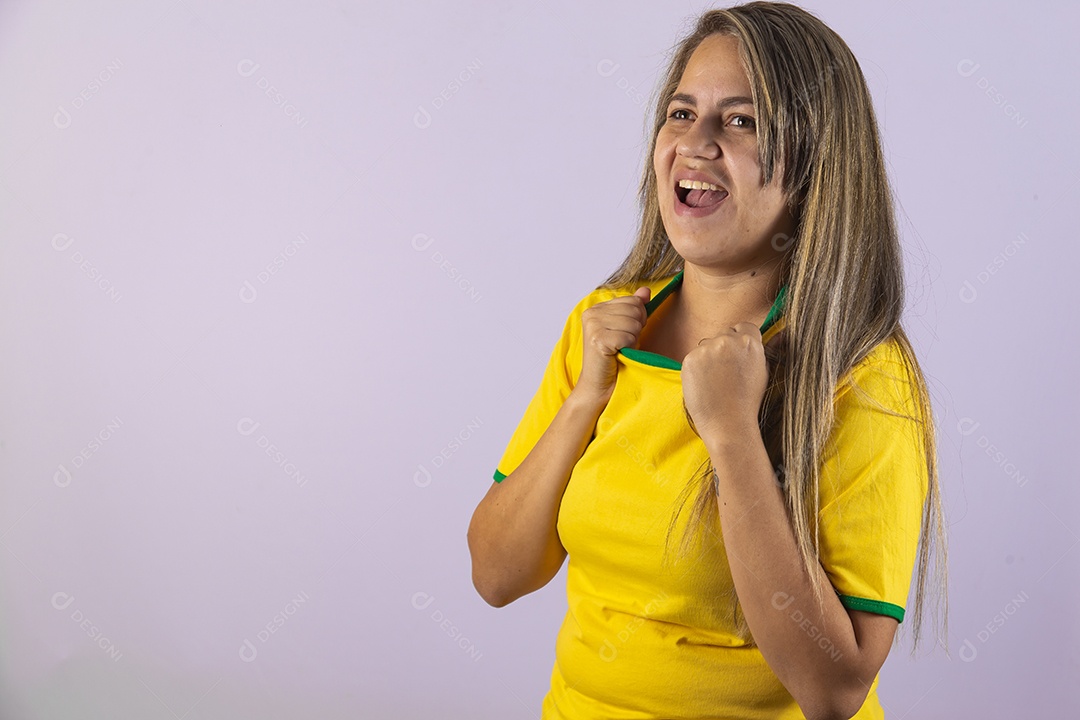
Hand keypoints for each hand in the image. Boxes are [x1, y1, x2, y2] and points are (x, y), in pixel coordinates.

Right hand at [573, 286, 651, 404]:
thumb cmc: (614, 359)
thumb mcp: (626, 329)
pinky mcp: (598, 339)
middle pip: (635, 309)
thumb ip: (635, 308)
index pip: (633, 300)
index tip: (626, 334)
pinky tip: (618, 354)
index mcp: (597, 308)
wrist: (600, 386)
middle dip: (636, 329)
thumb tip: (645, 291)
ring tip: (620, 349)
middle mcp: (592, 313)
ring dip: (632, 340)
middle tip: (623, 343)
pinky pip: (628, 336)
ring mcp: (593, 325)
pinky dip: (628, 348)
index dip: (637, 319)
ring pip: (633, 323)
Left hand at [681, 324, 785, 443]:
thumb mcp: (763, 373)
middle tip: (725, 372)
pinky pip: (693, 356)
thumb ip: (760, 352)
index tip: (738, 354)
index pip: (744, 327)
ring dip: (709, 356)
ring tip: (715, 381)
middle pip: (724, 334)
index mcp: (750, 343)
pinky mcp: (690, 358)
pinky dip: (696, 367)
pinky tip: (704, 384)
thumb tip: (775, 334)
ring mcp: (707, 349)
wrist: (728, 423)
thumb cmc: (748, 403)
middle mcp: (728, 341)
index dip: (741, 340)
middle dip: (725, 348)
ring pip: (707, 344)